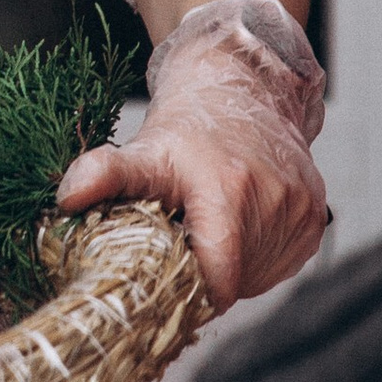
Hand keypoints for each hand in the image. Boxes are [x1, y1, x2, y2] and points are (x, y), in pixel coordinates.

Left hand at [56, 0, 329, 313]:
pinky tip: (240, 225)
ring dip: (233, 268)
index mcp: (229, 191)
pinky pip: (283, 262)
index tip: (168, 282)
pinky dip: (258, 257)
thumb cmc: (191, 128)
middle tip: (183, 246)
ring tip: (211, 229)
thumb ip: (106, 173)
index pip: (217, 280)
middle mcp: (275, 201)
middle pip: (236, 282)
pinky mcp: (316, 216)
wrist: (245, 89)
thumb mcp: (144, 149)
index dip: (190, 292)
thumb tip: (65, 197)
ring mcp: (301, 210)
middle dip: (206, 277)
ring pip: (260, 277)